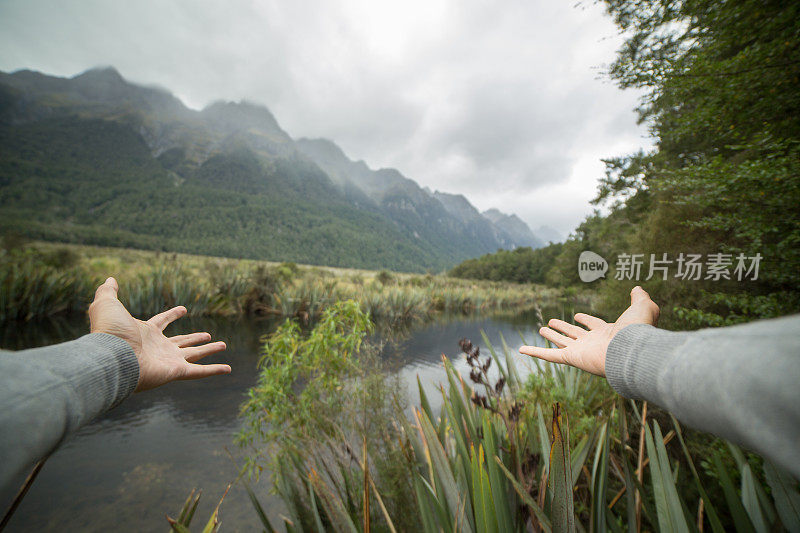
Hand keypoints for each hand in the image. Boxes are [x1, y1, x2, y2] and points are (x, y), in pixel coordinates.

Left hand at [88, 277, 230, 390]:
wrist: (112, 357)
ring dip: (209, 350)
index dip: (172, 314)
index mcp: (146, 332)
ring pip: (194, 355)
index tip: (184, 309)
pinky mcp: (175, 371)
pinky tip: (228, 369)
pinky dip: (214, 370)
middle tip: (208, 335)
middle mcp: (158, 348)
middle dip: (195, 338)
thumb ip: (108, 291)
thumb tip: (110, 279)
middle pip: (182, 342)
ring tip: (223, 345)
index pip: (162, 322)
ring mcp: (168, 361)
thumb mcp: (107, 305)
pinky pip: (199, 372)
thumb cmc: (109, 332)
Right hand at [519, 286, 659, 375]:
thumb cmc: (638, 330)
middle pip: (574, 335)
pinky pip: (549, 356)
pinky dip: (534, 352)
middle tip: (551, 322)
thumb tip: (638, 288)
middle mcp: (593, 342)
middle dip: (564, 329)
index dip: (586, 320)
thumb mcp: (643, 307)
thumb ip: (640, 297)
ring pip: (561, 342)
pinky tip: (521, 349)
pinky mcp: (571, 358)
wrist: (632, 350)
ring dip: (551, 336)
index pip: (593, 325)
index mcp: (607, 331)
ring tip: (540, 329)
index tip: (577, 315)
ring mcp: (581, 351)